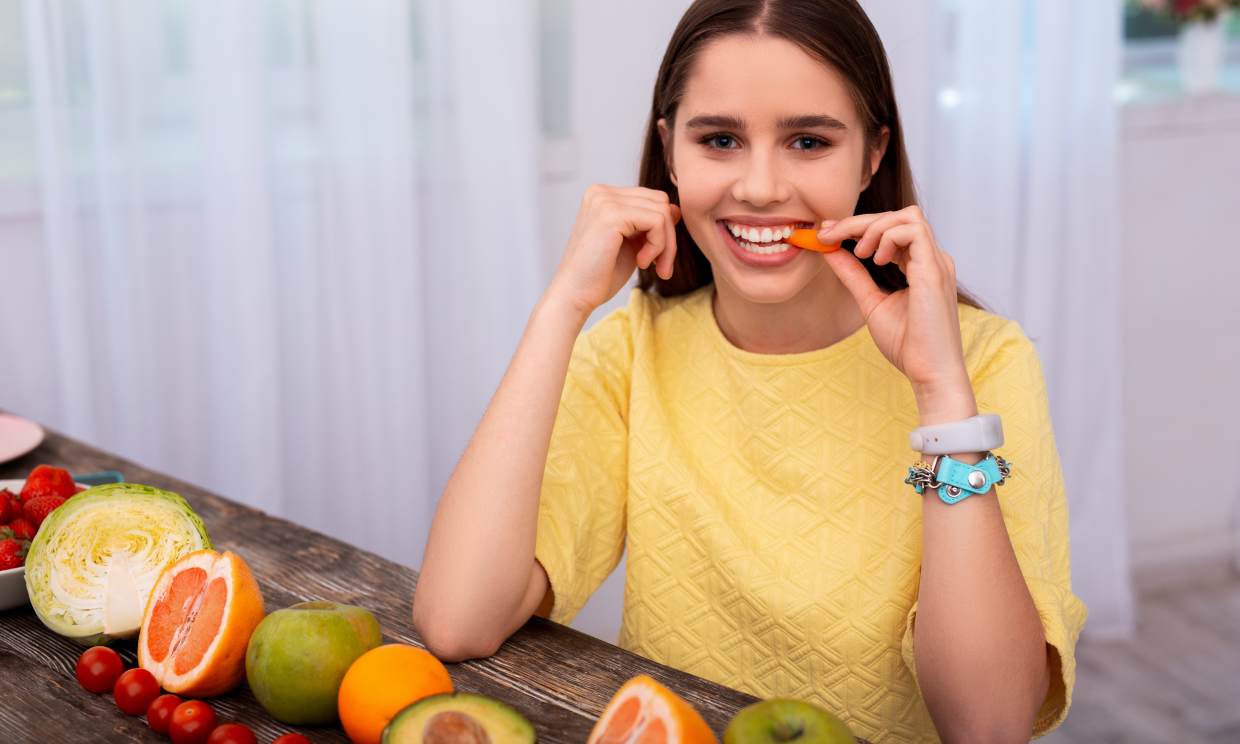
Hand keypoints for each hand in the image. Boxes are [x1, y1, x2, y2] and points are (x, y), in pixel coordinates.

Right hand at [546, 184, 679, 316]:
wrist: (575, 296)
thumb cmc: (599, 275)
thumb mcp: (632, 244)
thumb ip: (650, 225)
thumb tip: (676, 210)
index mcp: (603, 195)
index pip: (652, 199)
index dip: (663, 230)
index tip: (658, 260)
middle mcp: (601, 192)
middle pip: (660, 202)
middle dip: (668, 238)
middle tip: (661, 267)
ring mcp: (605, 200)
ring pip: (662, 211)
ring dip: (665, 244)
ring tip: (651, 266)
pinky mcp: (612, 214)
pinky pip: (657, 221)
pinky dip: (658, 245)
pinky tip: (642, 262)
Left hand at [817, 205, 970, 405]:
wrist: (929, 372)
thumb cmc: (907, 344)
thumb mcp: (870, 302)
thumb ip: (853, 275)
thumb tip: (829, 251)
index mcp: (921, 265)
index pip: (892, 227)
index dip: (858, 225)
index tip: (827, 233)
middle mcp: (932, 259)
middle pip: (898, 216)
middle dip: (858, 221)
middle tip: (828, 235)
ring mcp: (937, 262)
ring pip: (907, 216)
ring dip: (874, 227)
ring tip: (858, 253)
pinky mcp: (935, 270)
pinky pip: (913, 230)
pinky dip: (887, 237)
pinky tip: (874, 260)